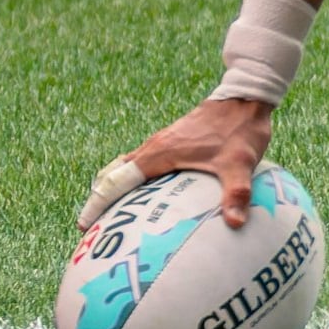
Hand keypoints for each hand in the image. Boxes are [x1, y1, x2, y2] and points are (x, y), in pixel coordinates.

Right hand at [80, 91, 276, 231]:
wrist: (245, 98)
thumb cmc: (238, 130)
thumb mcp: (240, 164)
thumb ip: (237, 194)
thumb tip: (236, 223)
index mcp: (159, 153)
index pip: (116, 181)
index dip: (98, 203)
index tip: (83, 226)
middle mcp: (154, 147)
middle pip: (114, 175)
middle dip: (100, 200)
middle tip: (92, 230)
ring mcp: (161, 144)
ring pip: (126, 168)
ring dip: (114, 190)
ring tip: (111, 219)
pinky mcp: (172, 143)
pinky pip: (141, 165)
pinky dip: (132, 181)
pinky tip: (145, 200)